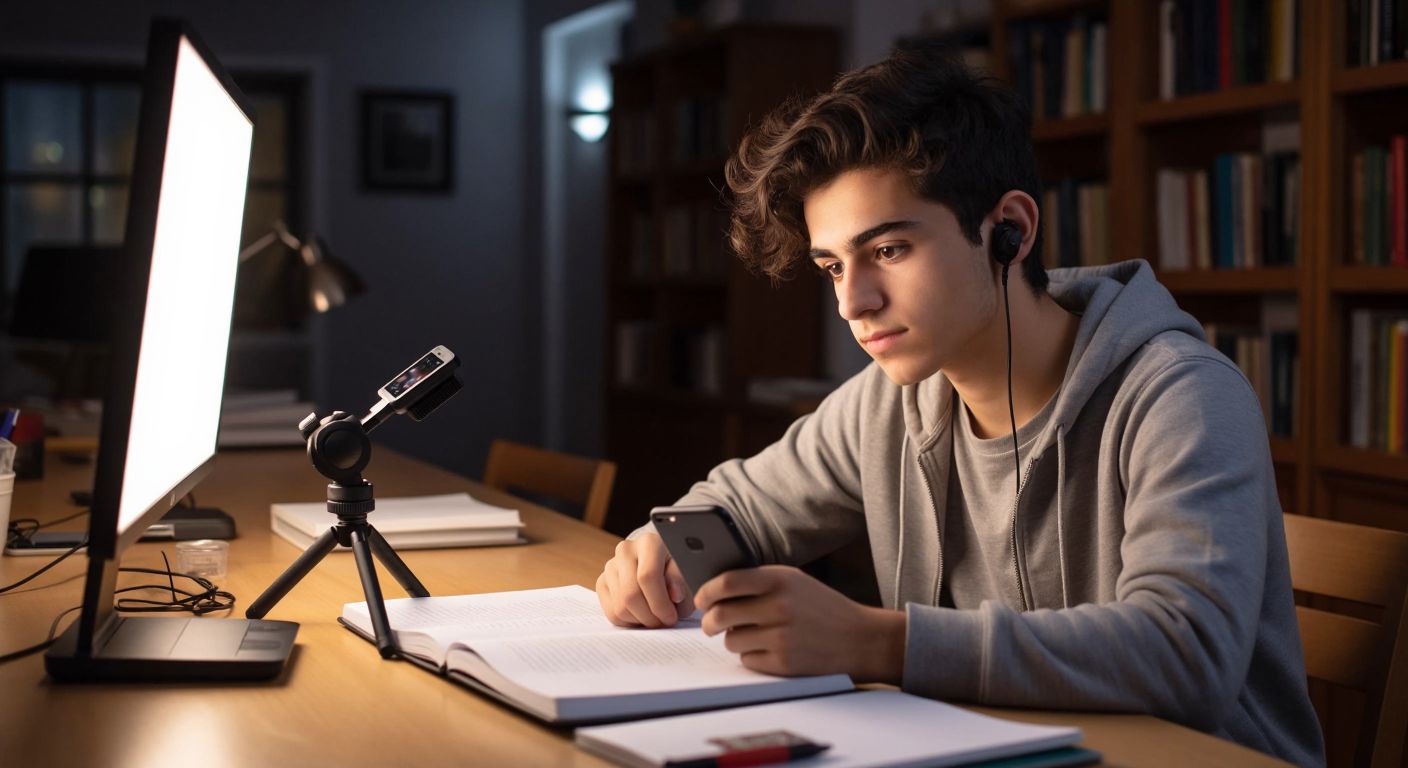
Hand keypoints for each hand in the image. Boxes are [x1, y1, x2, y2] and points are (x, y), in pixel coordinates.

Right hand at [596, 533, 693, 627]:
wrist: (660, 562)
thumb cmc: (677, 568)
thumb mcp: (687, 571)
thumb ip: (682, 581)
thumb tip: (675, 594)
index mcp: (649, 543)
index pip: (648, 576)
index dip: (660, 603)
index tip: (671, 617)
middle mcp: (626, 551)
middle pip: (631, 594)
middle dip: (650, 617)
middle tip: (664, 622)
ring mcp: (611, 566)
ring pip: (620, 607)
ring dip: (641, 621)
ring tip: (655, 617)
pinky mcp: (602, 582)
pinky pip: (611, 612)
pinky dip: (629, 622)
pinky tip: (643, 615)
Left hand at [694, 565, 905, 683]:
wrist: (860, 638)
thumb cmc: (822, 607)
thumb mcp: (795, 582)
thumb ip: (760, 581)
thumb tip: (715, 590)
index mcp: (779, 580)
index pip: (727, 582)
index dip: (706, 591)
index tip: (700, 599)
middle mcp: (779, 606)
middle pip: (721, 614)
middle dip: (709, 622)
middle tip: (710, 625)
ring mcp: (781, 637)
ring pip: (731, 640)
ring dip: (734, 639)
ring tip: (753, 636)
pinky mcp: (784, 663)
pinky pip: (747, 660)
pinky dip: (751, 656)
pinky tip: (769, 650)